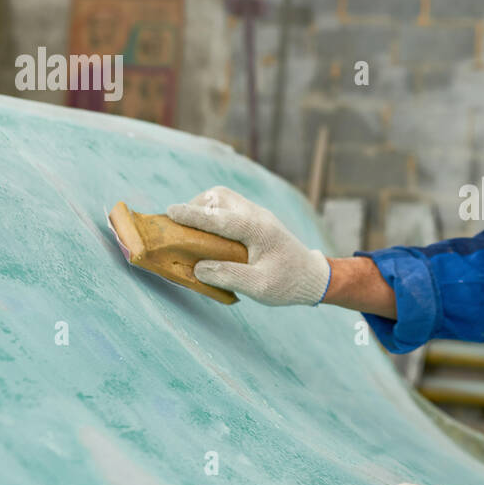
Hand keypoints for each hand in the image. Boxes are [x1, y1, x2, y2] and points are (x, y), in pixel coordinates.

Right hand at [165, 185, 330, 305]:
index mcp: (258, 229)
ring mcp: (258, 215)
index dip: (193, 215)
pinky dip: (213, 215)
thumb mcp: (259, 287)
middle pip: (220, 196)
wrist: (313, 277)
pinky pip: (230, 208)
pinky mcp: (257, 221)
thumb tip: (198, 268)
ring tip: (192, 230)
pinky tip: (208, 234)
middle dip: (197, 207)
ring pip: (224, 198)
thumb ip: (228, 276)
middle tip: (181, 227)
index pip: (220, 217)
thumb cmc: (288, 284)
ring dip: (205, 209)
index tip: (170, 212)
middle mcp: (257, 216)